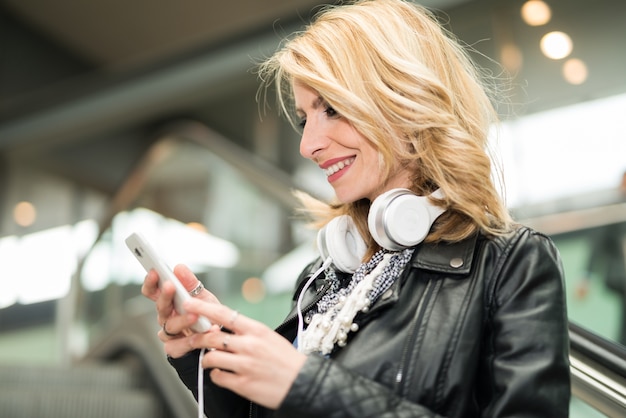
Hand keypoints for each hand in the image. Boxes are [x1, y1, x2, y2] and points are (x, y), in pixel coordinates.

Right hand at [141, 264, 219, 356]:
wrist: (219, 338)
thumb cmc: (207, 315)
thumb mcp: (202, 296)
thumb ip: (190, 283)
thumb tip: (178, 267)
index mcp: (169, 302)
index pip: (152, 291)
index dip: (150, 282)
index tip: (154, 272)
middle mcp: (166, 317)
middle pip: (160, 306)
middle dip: (165, 295)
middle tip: (171, 286)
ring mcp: (169, 334)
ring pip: (169, 326)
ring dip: (182, 320)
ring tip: (195, 315)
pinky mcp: (175, 349)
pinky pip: (176, 346)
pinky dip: (189, 341)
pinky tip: (202, 334)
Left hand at [184, 298, 306, 409]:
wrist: (303, 382)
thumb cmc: (286, 359)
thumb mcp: (269, 337)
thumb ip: (246, 332)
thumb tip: (222, 328)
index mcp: (257, 330)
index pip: (224, 314)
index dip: (203, 308)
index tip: (189, 304)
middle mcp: (250, 345)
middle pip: (212, 337)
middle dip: (198, 338)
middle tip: (193, 339)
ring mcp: (246, 365)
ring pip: (211, 357)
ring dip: (206, 359)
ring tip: (210, 360)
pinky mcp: (243, 384)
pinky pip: (218, 377)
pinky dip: (215, 375)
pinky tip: (222, 374)